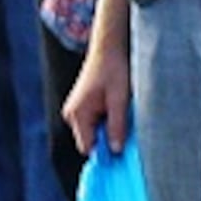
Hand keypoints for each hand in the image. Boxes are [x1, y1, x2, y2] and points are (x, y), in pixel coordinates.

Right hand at [64, 23, 131, 155]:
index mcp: (78, 114)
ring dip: (110, 129)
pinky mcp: (83, 106)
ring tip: (123, 113)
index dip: (106, 152)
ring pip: (94, 132)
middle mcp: (72, 114)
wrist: (109, 48)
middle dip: (109, 139)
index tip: (124, 152)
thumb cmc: (115, 71)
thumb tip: (116, 151)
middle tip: (128, 128)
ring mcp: (76, 109)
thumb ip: (117, 126)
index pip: (88, 147)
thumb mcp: (120, 99)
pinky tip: (118, 109)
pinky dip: (108, 121)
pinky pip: (95, 123)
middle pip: (91, 141)